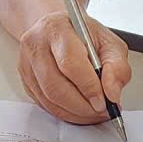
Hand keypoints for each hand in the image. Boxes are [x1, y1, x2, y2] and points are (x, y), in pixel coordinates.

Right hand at [15, 9, 131, 125]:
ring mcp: (26, 63)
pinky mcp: (25, 80)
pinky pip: (44, 104)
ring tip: (93, 112)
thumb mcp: (109, 43)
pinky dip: (65, 113)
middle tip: (101, 111)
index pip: (70, 62)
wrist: (59, 30)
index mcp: (57, 28)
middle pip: (55, 86)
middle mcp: (36, 44)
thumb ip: (117, 67)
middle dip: (82, 106)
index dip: (88, 86)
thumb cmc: (84, 35)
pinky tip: (79, 110)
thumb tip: (112, 93)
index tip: (104, 101)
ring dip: (74, 113)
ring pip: (48, 99)